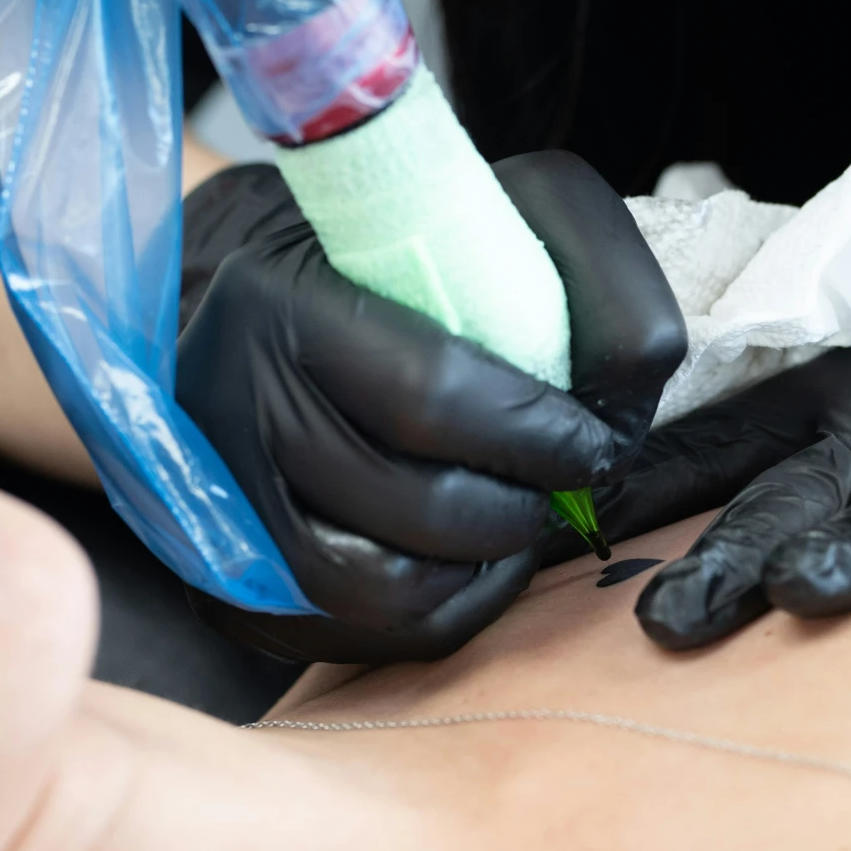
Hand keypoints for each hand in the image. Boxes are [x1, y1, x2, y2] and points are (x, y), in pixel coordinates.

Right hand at [175, 154, 683, 663]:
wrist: (250, 317)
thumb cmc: (400, 267)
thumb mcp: (496, 218)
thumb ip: (590, 278)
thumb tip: (633, 391)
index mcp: (279, 302)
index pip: (433, 397)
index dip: (541, 436)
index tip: (594, 440)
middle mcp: (230, 408)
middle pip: (419, 507)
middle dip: (525, 507)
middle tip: (566, 484)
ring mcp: (217, 507)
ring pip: (389, 588)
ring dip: (486, 564)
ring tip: (520, 518)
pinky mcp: (230, 583)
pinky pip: (367, 632)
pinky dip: (449, 604)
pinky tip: (476, 558)